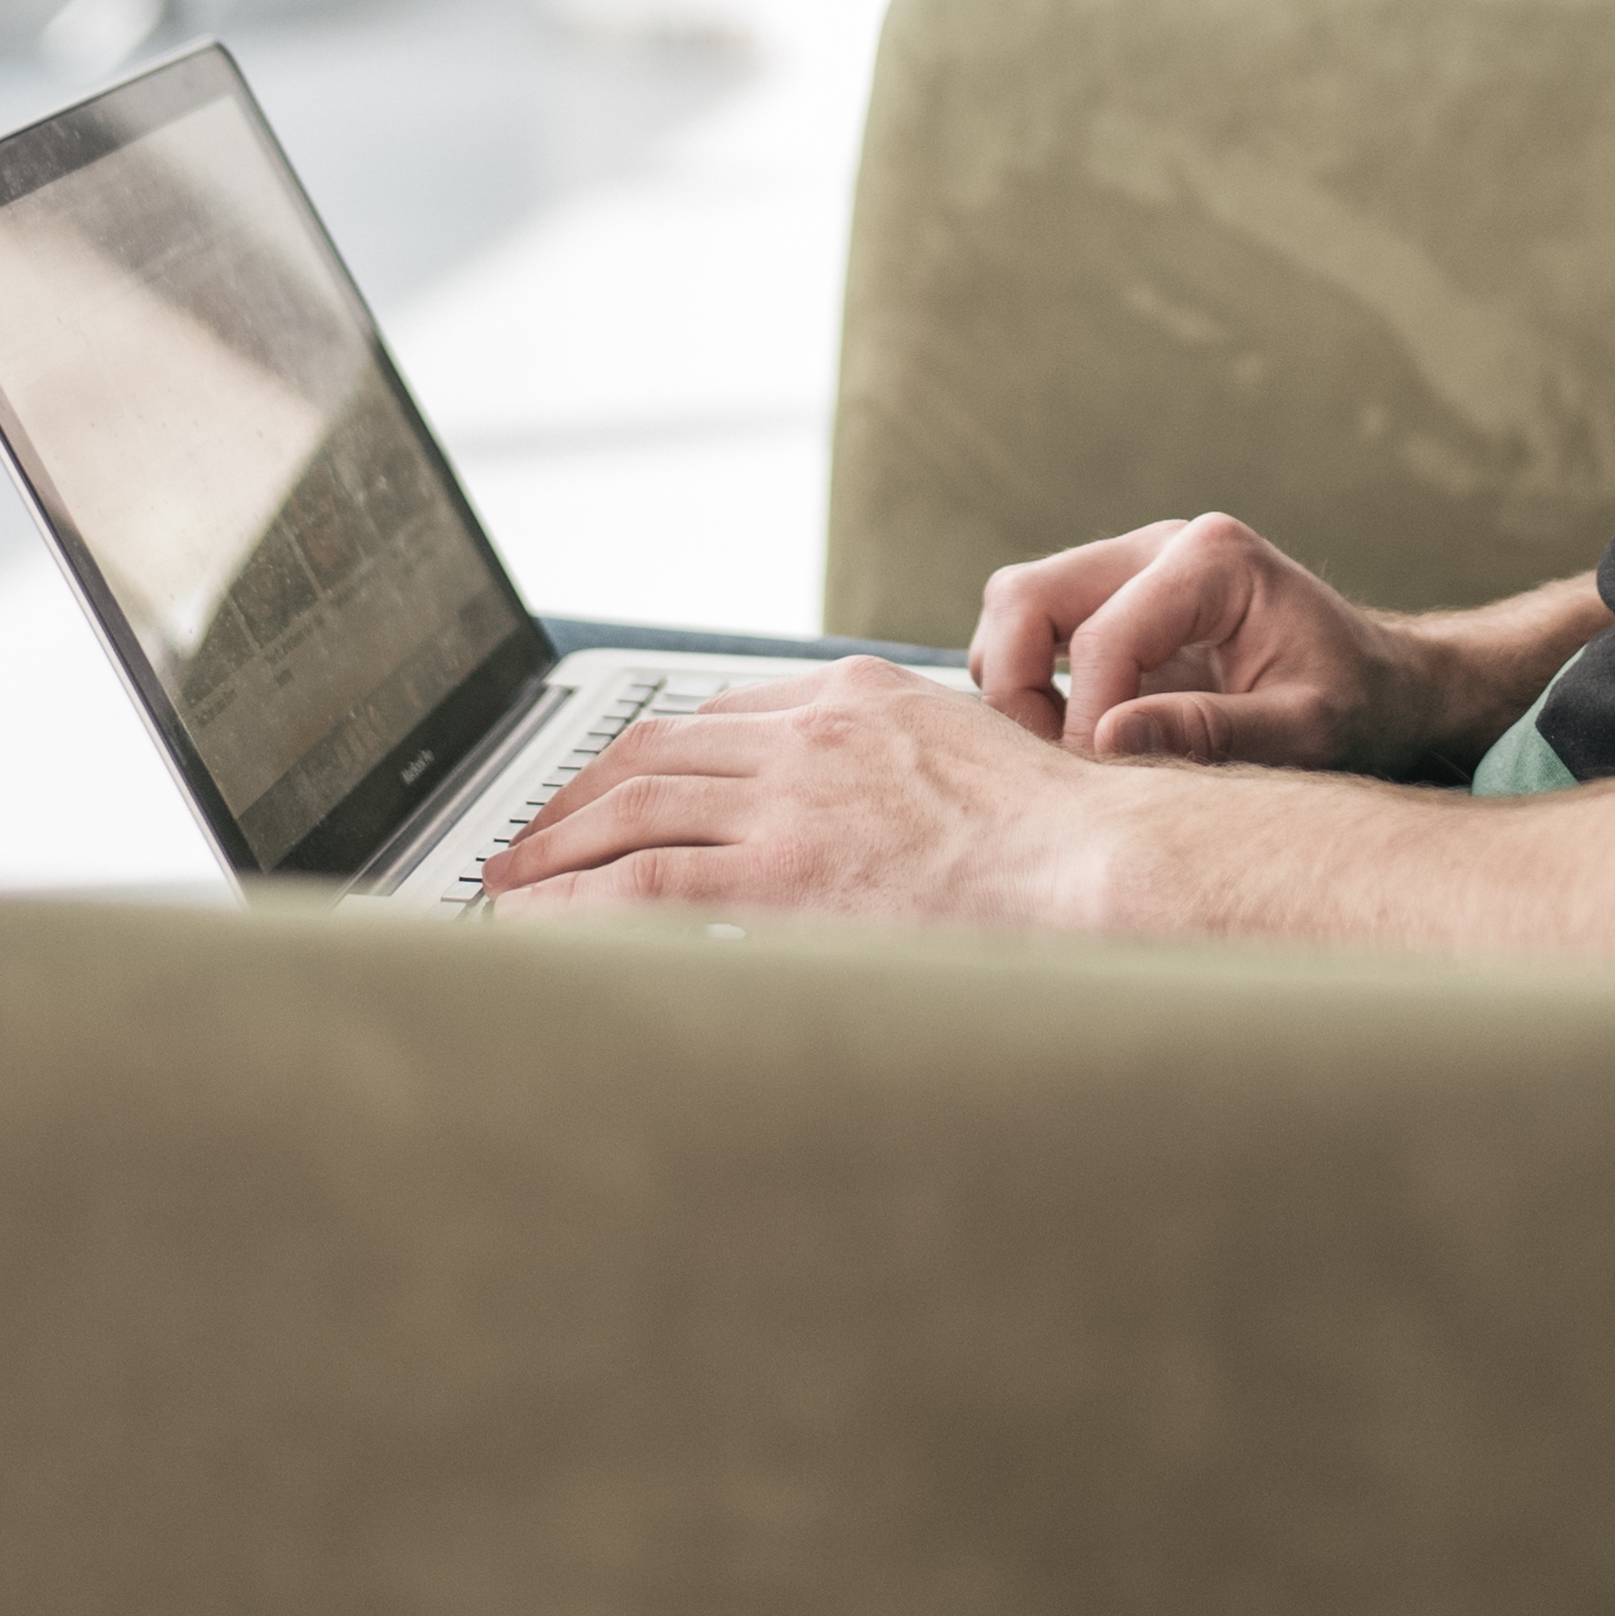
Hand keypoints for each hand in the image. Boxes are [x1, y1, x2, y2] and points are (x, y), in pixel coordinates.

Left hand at [482, 659, 1129, 927]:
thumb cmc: (1069, 840)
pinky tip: (540, 923)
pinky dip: (576, 902)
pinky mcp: (783, 873)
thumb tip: (864, 829)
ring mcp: (793, 798)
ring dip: (555, 850)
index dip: (642, 756)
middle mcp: (810, 731)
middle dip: (576, 797)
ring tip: (510, 883)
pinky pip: (644, 884)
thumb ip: (899, 776)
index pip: (715, 715)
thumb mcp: (971, 763)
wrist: (1104, 865)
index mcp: (856, 693)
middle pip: (655, 753)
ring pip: (632, 812)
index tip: (605, 789)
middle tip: (526, 835)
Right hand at [974, 513, 1428, 770]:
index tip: (1109, 788)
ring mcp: (1132, 564)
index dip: (1086, 723)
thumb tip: (1103, 742)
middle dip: (1016, 688)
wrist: (1385, 687)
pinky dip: (1031, 682)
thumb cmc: (1360, 708)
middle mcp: (1162, 543)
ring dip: (1015, 683)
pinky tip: (1077, 738)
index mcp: (1214, 559)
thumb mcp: (1307, 732)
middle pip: (1025, 595)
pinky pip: (1035, 627)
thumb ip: (1211, 732)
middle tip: (1057, 768)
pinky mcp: (1117, 597)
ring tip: (1066, 756)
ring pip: (1016, 605)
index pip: (1104, 637)